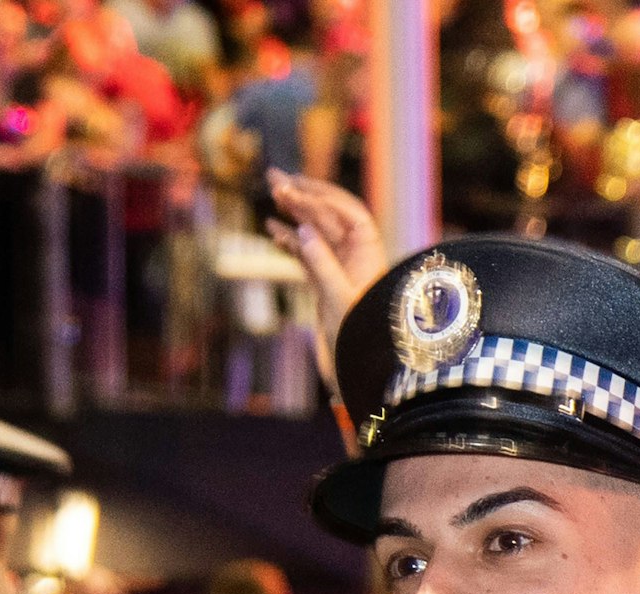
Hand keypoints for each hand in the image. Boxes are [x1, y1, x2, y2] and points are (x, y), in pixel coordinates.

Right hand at [264, 170, 385, 342]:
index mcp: (368, 256)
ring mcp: (338, 269)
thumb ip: (322, 265)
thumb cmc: (357, 338)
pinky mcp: (323, 283)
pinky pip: (305, 254)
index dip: (323, 196)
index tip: (295, 188)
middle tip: (274, 177)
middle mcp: (355, 258)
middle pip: (328, 217)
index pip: (349, 213)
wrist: (356, 370)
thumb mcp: (338, 300)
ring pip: (314, 232)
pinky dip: (289, 240)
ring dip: (293, 212)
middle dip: (303, 195)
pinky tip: (271, 229)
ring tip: (272, 193)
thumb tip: (304, 230)